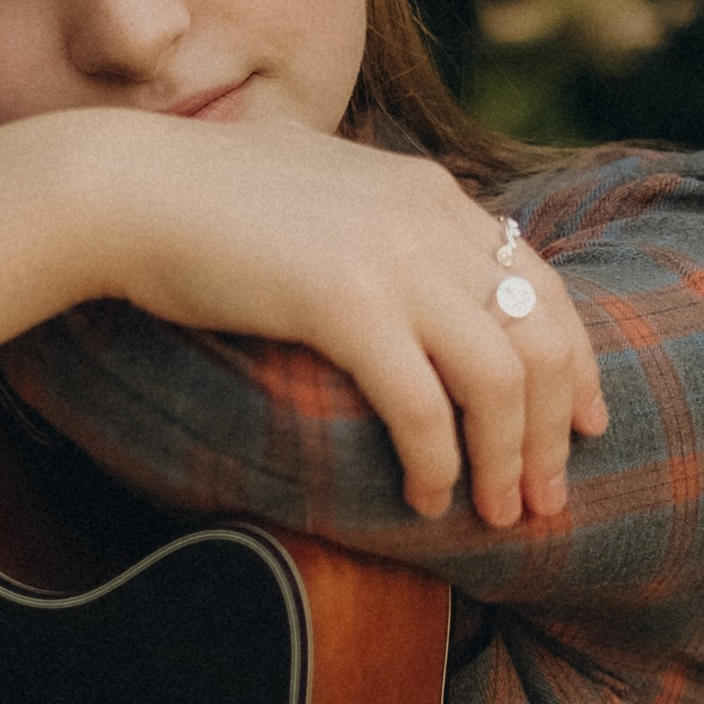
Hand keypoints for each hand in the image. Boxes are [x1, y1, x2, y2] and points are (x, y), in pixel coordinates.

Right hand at [0, 112, 609, 529]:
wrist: (123, 189)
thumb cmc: (200, 203)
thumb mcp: (319, 193)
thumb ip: (376, 226)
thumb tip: (407, 281)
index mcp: (430, 191)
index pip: (543, 284)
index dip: (575, 363)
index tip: (580, 424)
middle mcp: (428, 218)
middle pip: (541, 337)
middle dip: (552, 430)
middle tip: (544, 498)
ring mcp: (391, 256)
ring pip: (501, 377)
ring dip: (507, 459)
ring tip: (496, 514)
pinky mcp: (343, 301)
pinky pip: (423, 404)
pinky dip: (437, 462)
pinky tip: (422, 498)